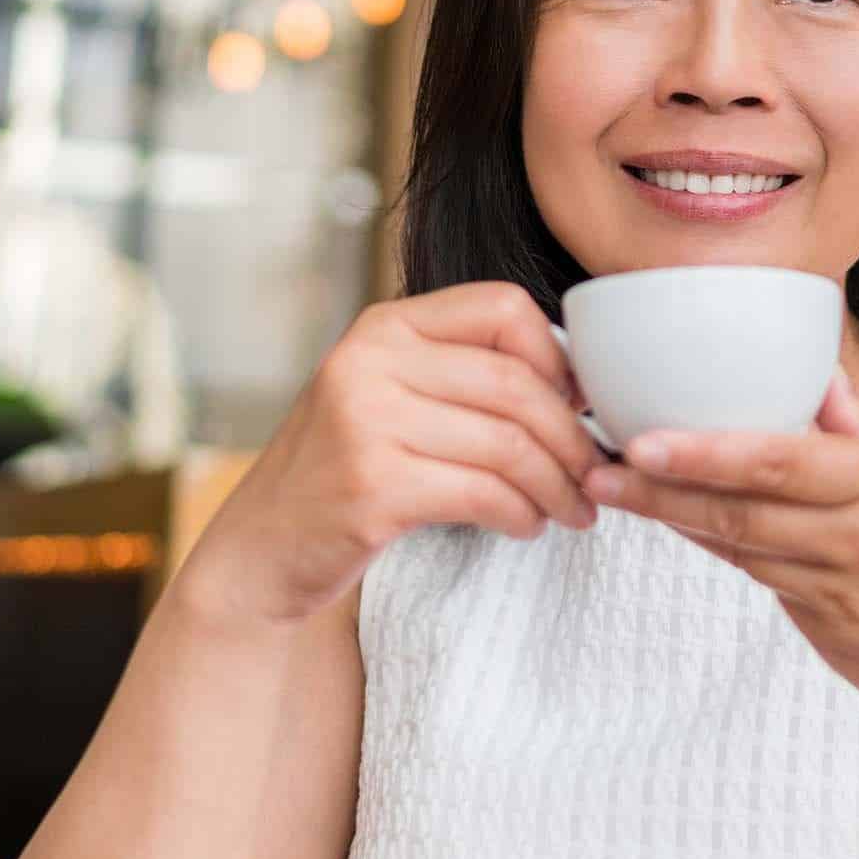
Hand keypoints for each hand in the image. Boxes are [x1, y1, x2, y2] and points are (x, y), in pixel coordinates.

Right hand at [176, 283, 601, 628]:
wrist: (263, 550)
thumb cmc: (348, 471)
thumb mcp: (393, 395)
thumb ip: (462, 372)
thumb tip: (579, 381)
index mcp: (386, 325)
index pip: (504, 308)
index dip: (558, 357)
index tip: (580, 405)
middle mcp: (371, 361)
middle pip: (516, 383)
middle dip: (572, 436)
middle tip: (595, 475)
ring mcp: (366, 422)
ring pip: (508, 444)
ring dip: (557, 485)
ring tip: (571, 510)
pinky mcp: (372, 488)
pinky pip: (483, 494)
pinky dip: (521, 514)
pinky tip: (527, 526)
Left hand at [580, 365, 858, 760]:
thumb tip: (818, 380)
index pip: (781, 462)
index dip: (703, 452)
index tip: (641, 439)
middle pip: (742, 512)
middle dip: (660, 490)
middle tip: (598, 466)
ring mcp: (846, 600)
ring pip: (745, 551)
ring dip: (680, 522)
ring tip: (621, 491)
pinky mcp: (837, 643)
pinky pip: (774, 589)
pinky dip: (736, 556)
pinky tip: (695, 531)